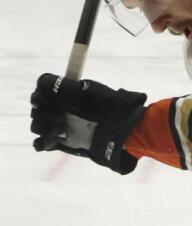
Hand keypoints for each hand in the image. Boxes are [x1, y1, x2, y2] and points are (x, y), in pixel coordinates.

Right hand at [30, 73, 144, 173]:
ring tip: (61, 129)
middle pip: (37, 108)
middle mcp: (61, 108)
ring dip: (44, 127)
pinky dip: (42, 142)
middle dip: (44, 113)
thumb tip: (42, 81)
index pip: (41, 91)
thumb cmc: (108, 108)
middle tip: (59, 118)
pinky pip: (40, 143)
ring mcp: (58, 126)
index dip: (39, 96)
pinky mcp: (59, 142)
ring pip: (36, 125)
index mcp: (67, 94)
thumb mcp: (88, 92)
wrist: (121, 131)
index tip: (42, 101)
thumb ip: (63, 86)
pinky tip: (53, 140)